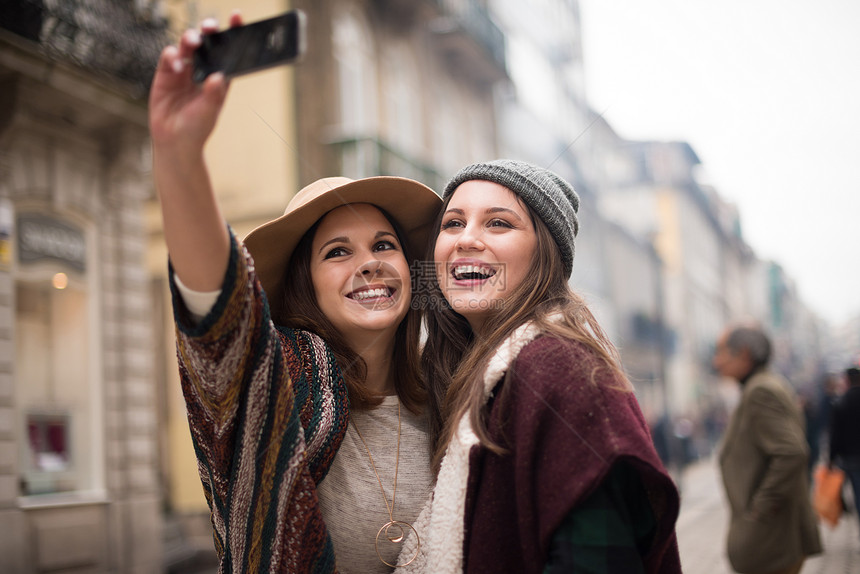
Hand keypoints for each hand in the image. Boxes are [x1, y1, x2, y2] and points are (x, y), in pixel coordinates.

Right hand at [148, 12, 242, 151]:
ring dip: (190, 39)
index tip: (236, 16)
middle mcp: (202, 70)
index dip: (232, 32)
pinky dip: (172, 56)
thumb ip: (213, 95)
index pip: (228, 51)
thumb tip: (219, 77)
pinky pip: (169, 57)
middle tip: (210, 27)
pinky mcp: (166, 73)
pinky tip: (177, 65)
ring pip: (187, 45)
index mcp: (219, 77)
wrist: (174, 141)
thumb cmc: (197, 128)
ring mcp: (184, 70)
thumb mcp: (209, 112)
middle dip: (208, 31)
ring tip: (194, 42)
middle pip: (207, 43)